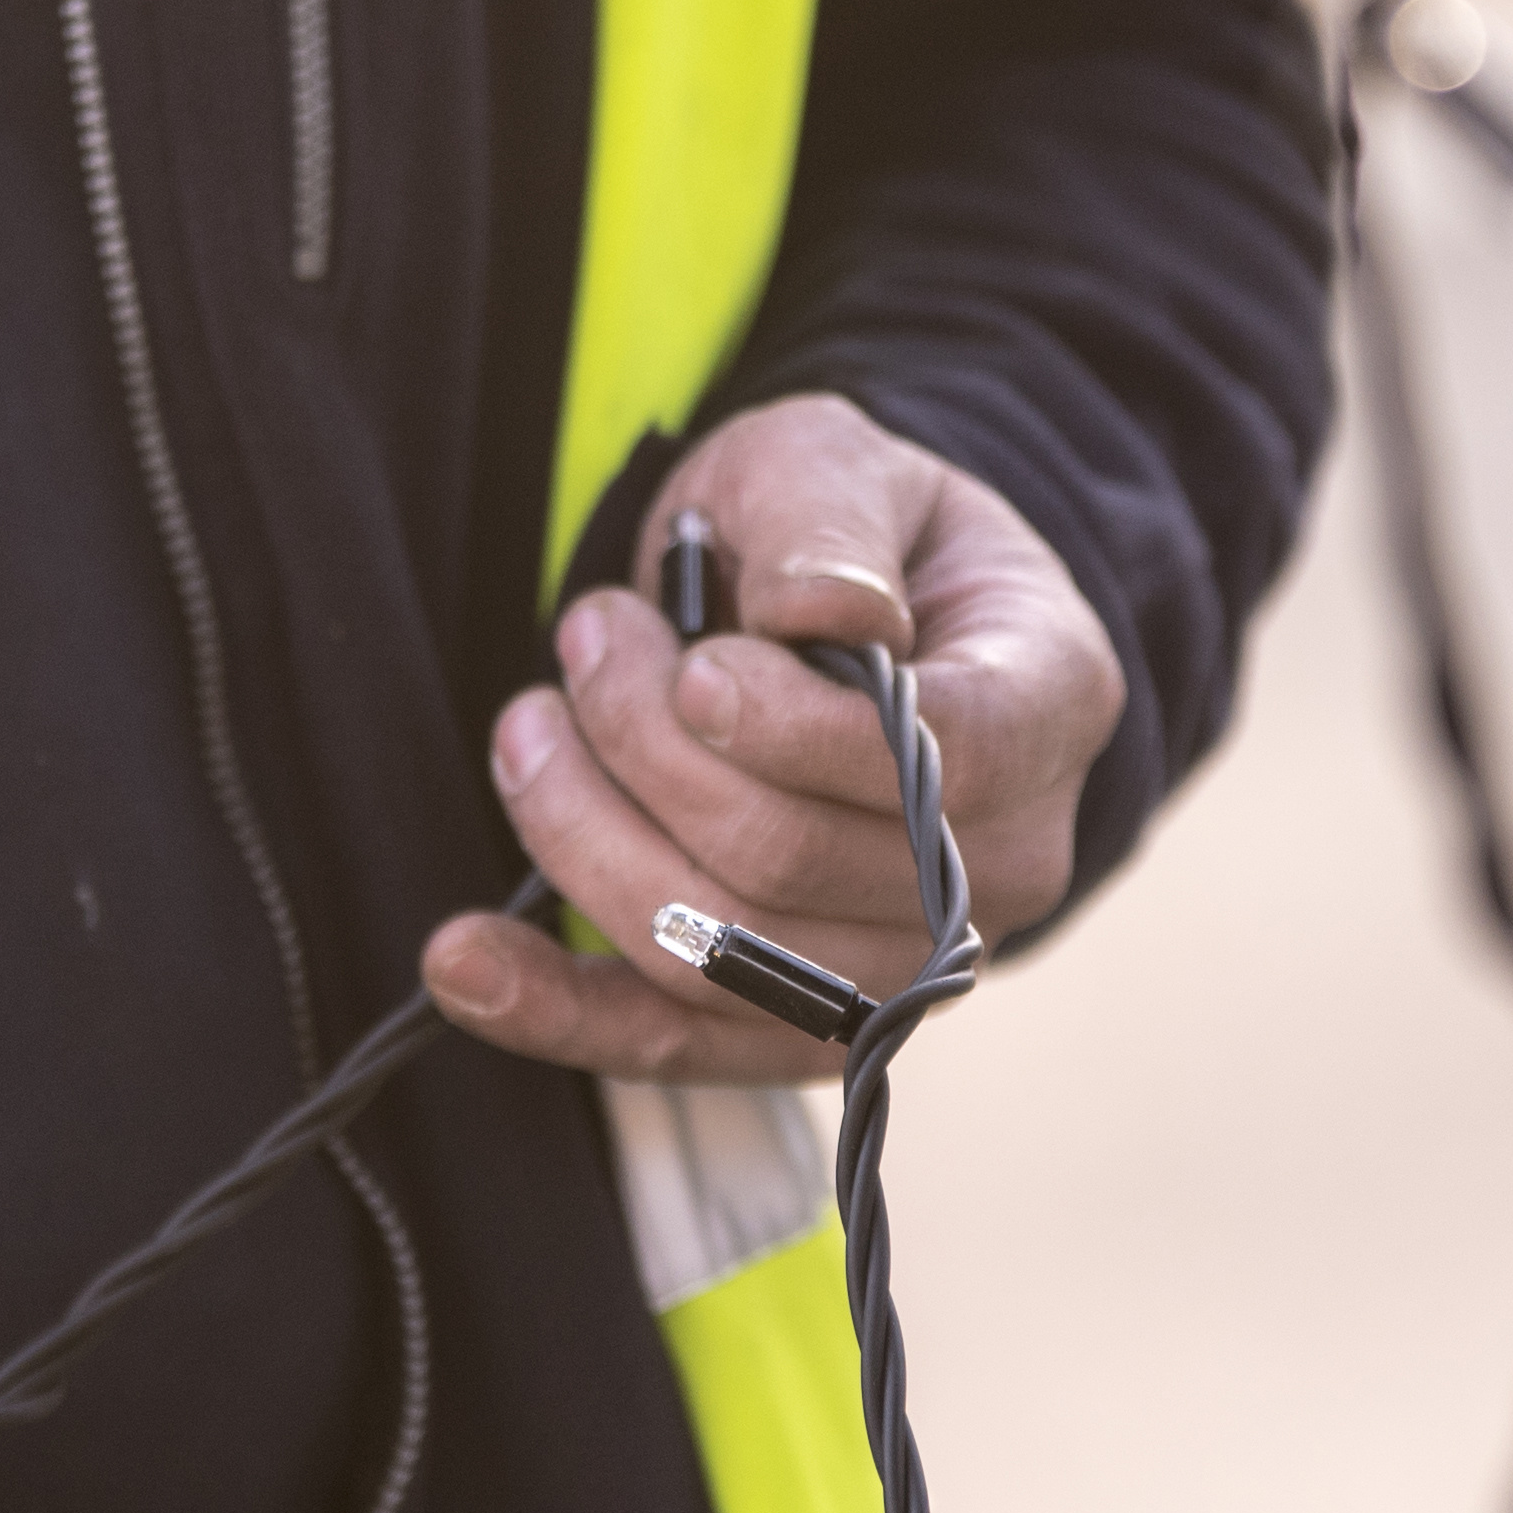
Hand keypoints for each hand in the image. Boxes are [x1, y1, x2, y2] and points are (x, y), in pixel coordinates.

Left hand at [420, 394, 1124, 1084]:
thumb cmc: (846, 536)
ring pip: (720, 958)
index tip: (691, 664)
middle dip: (645, 747)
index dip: (800, 730)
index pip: (948, 762)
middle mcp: (1009, 861)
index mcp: (1049, 703)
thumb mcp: (838, 468)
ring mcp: (913, 964)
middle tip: (587, 636)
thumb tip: (817, 613)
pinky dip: (555, 1006)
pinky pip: (675, 1045)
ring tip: (532, 726)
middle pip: (794, 858)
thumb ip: (827, 525)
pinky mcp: (806, 1026)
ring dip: (582, 835)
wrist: (845, 622)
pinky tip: (462, 961)